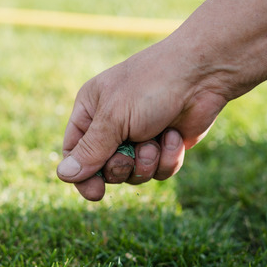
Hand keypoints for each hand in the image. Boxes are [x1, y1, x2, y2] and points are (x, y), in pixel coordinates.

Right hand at [57, 38, 227, 200]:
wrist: (204, 75)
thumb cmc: (152, 86)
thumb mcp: (114, 117)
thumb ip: (90, 150)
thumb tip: (63, 176)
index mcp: (90, 111)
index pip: (74, 153)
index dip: (83, 176)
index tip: (95, 192)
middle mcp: (112, 125)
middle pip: (104, 170)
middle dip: (120, 167)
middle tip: (129, 153)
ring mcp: (140, 137)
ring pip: (134, 175)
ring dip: (146, 163)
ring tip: (156, 139)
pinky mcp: (165, 146)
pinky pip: (159, 172)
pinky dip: (168, 158)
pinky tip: (175, 136)